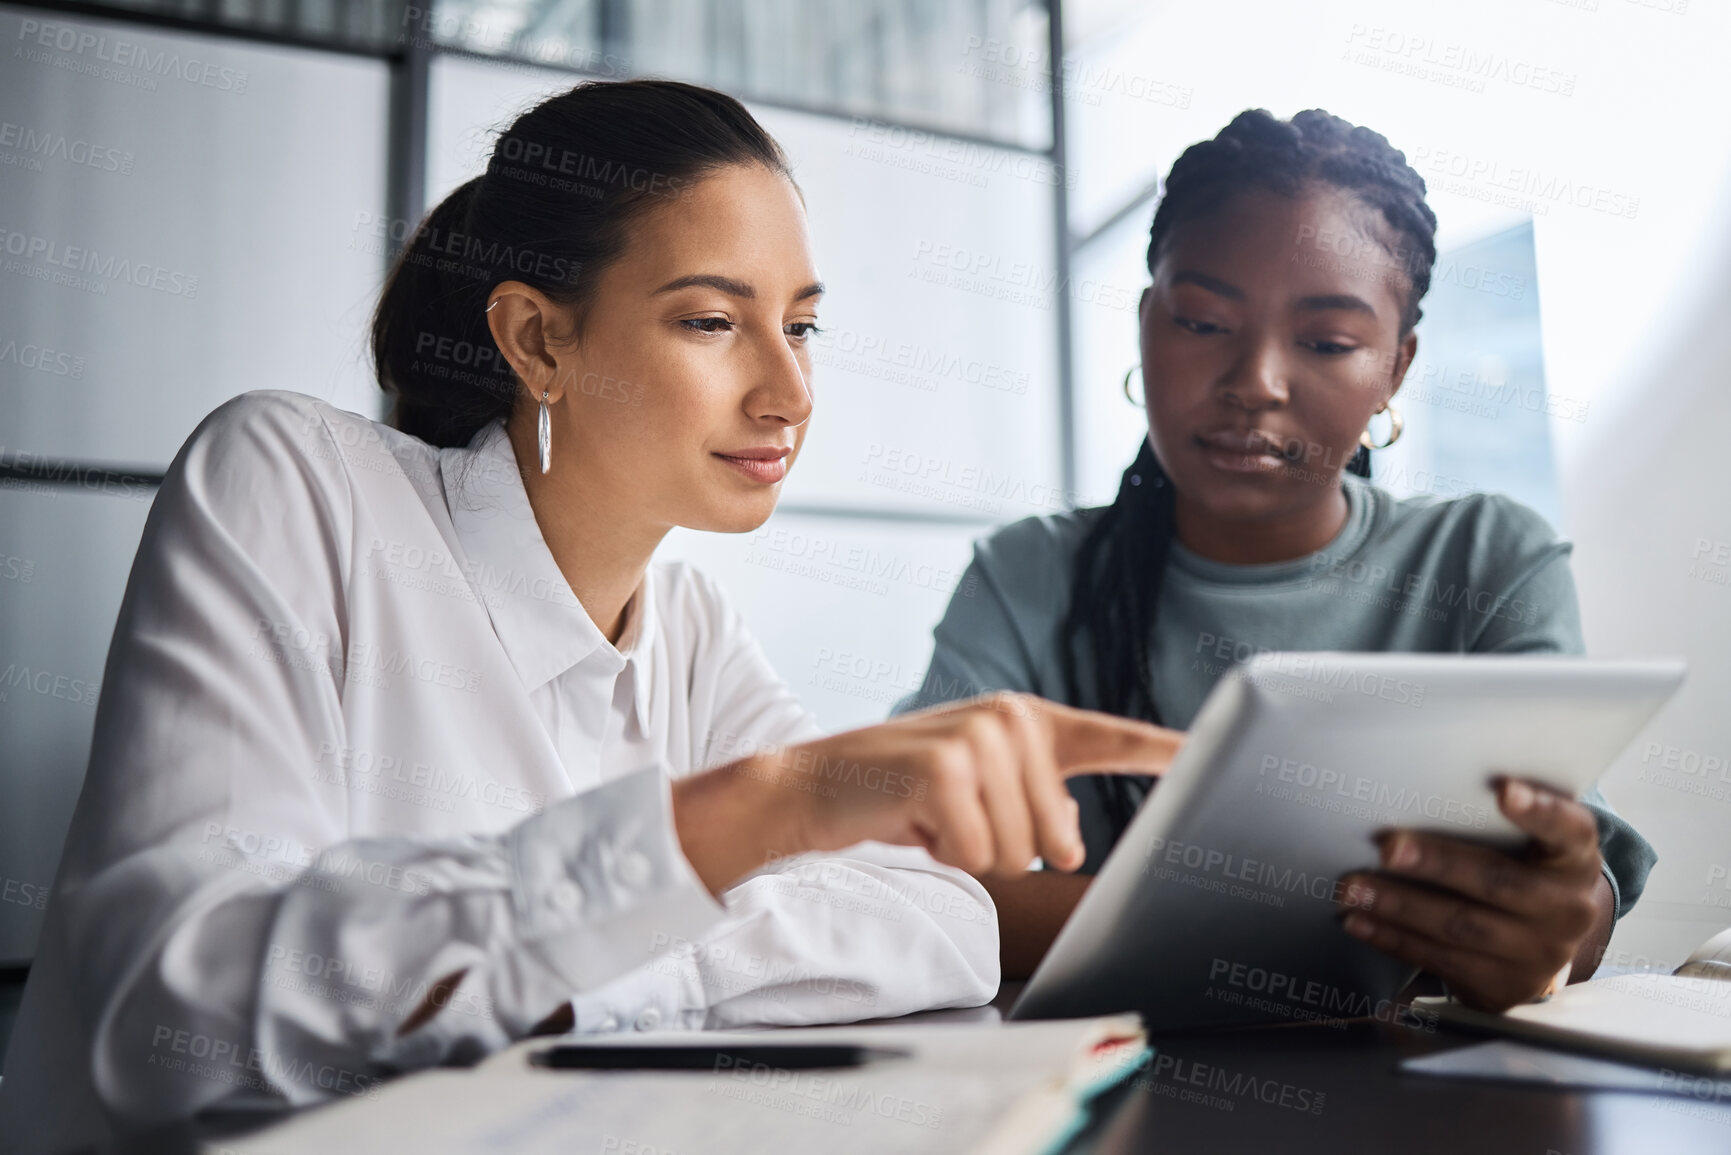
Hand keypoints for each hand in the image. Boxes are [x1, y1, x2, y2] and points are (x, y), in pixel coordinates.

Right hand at [673, 692, 1182, 892]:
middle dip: (1006, 848)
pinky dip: (942, 853)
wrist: (811, 786)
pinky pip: (976, 853)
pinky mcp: (945, 768)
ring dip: (970, 851)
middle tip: (952, 818)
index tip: (1216, 753)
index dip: (1165, 750)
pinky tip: (911, 820)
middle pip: (1056, 836)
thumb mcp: (977, 791)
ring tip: (929, 815)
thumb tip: (1070, 840)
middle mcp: (1010, 717)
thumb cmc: (898, 793)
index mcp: (1026, 718)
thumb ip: (1035, 802)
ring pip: (1018, 851)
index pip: (1110, 736)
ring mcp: (978, 737)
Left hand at [1335, 778, 1609, 1011]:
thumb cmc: (1522, 868)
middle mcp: (1567, 908)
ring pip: (1459, 925)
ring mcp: (1539, 954)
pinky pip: (1440, 960)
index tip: (1504, 790)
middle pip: (1496, 882)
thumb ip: (1495, 816)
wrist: (1543, 942)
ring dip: (1398, 905)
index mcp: (1576, 858)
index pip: (1568, 829)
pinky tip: (1359, 920)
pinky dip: (1392, 938)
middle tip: (1387, 847)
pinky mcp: (1504, 986)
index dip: (1540, 811)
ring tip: (1352, 887)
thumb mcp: (1530, 841)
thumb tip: (1423, 779)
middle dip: (1436, 863)